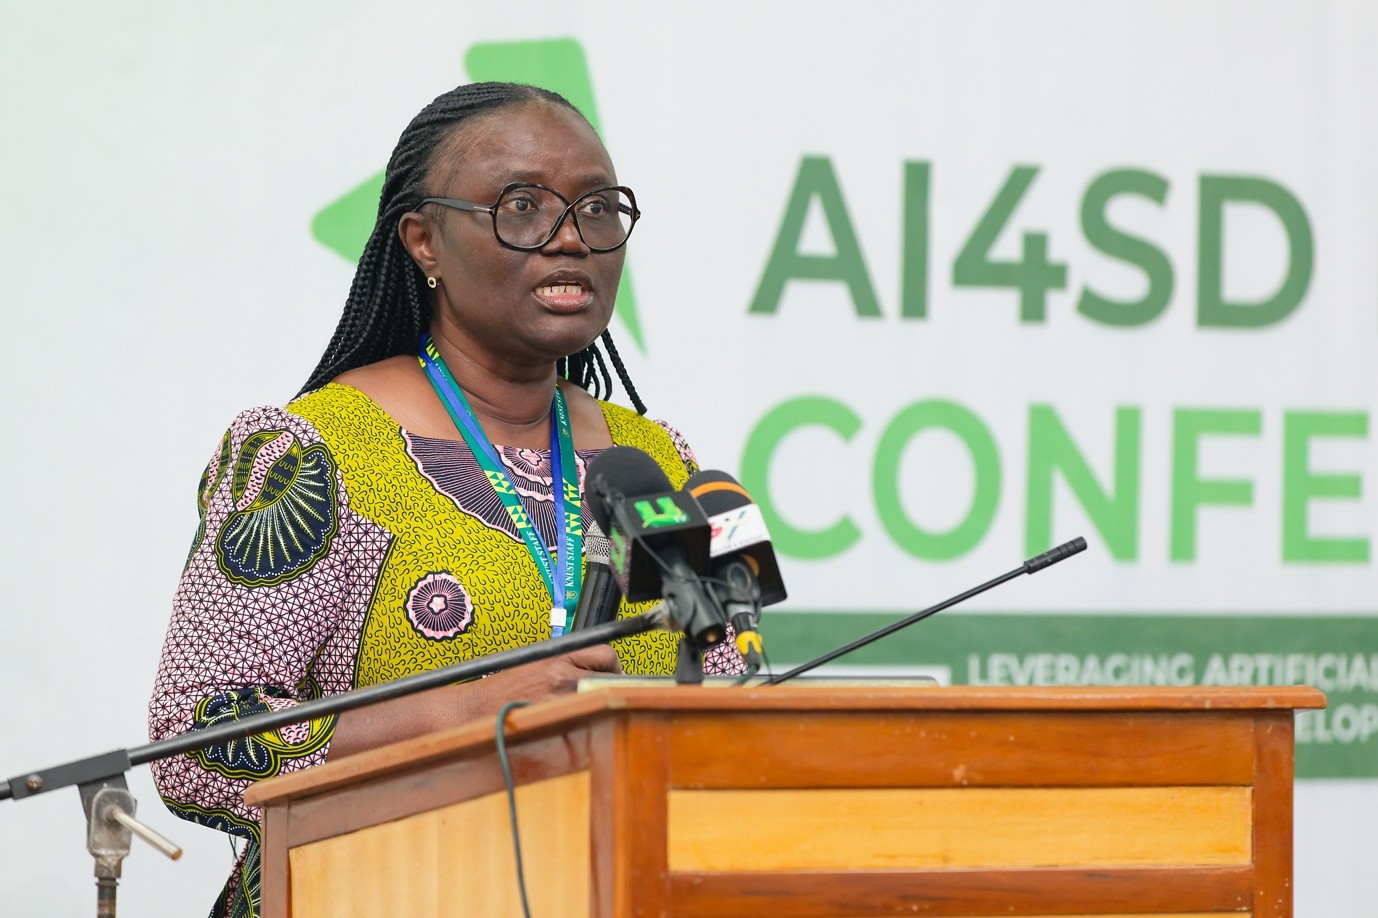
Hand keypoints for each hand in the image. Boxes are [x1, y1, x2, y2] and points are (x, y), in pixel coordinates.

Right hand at [328, 645, 621, 759]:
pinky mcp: (555, 724)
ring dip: (604, 706)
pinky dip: (588, 724)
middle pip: (610, 679)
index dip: (615, 667)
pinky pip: (585, 723)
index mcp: (556, 659)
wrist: (469, 714)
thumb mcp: (532, 667)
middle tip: (611, 697)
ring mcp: (560, 703)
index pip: (604, 655)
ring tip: (595, 713)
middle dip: (614, 688)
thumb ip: (563, 667)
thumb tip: (593, 673)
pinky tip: (580, 728)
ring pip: (602, 701)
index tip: (615, 675)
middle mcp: (562, 677)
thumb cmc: (497, 693)